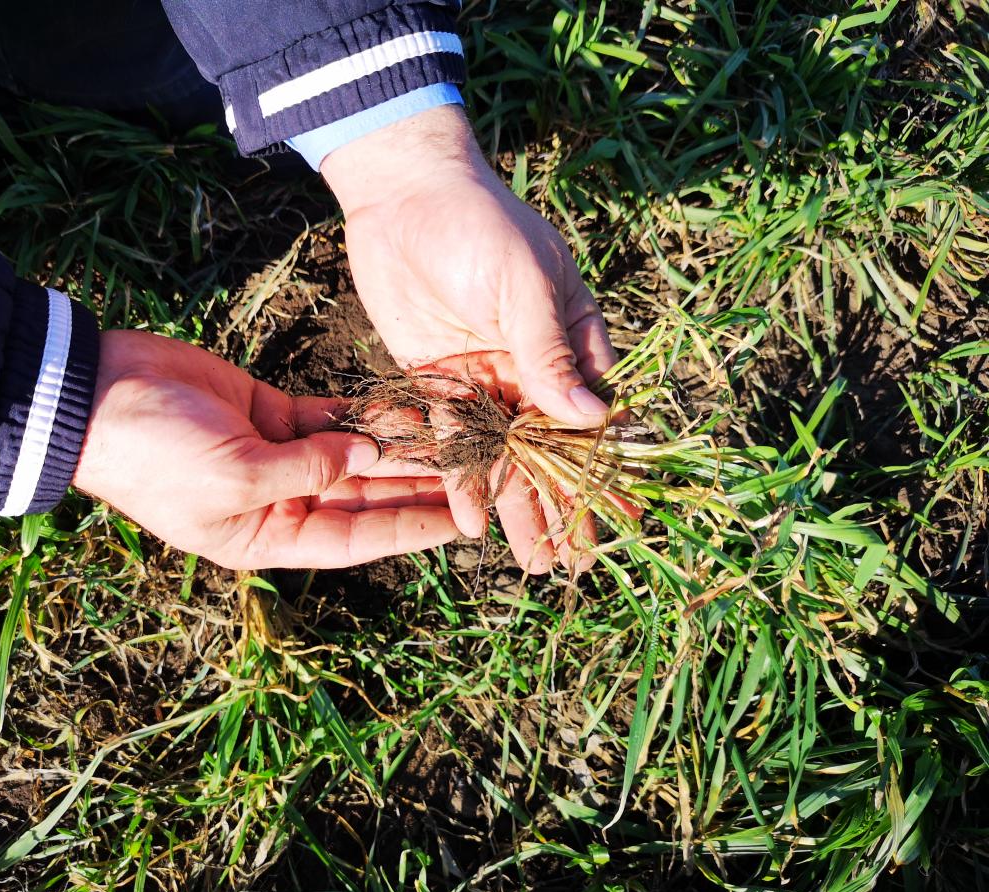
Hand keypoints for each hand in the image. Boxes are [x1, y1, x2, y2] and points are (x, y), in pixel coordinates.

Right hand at [72, 331, 459, 568]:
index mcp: (266, 537)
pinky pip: (329, 418)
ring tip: (453, 439)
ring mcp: (277, 455)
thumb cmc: (154, 454)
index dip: (410, 530)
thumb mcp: (235, 477)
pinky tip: (406, 409)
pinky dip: (363, 415)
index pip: (356, 540)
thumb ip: (309, 468)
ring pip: (353, 457)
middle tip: (476, 476)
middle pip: (363, 499)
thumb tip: (368, 457)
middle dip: (416, 488)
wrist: (98, 393)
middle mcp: (279, 502)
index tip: (462, 523)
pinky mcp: (270, 412)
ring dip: (397, 448)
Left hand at [321, 106, 619, 571]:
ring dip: (517, 505)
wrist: (403, 195)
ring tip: (530, 560)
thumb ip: (550, 352)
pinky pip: (452, 438)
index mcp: (570, 341)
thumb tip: (591, 417)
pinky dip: (461, 476)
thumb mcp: (524, 283)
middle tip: (572, 562)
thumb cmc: (479, 224)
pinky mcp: (436, 381)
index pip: (596, 417)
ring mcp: (485, 378)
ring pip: (505, 455)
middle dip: (562, 505)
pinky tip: (471, 519)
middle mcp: (531, 368)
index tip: (622, 521)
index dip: (607, 471)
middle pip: (551, 450)